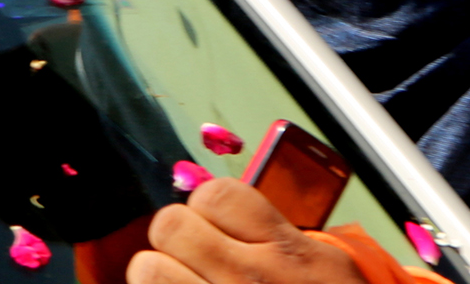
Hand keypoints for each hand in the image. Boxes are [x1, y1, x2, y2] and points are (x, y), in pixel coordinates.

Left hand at [127, 178, 366, 283]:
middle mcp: (251, 281)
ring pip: (149, 269)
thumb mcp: (320, 259)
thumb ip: (268, 230)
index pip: (213, 195)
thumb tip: (210, 203)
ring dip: (163, 272)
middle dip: (180, 235)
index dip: (210, 206)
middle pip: (171, 225)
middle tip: (197, 253)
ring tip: (188, 280)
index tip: (219, 222)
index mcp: (285, 251)